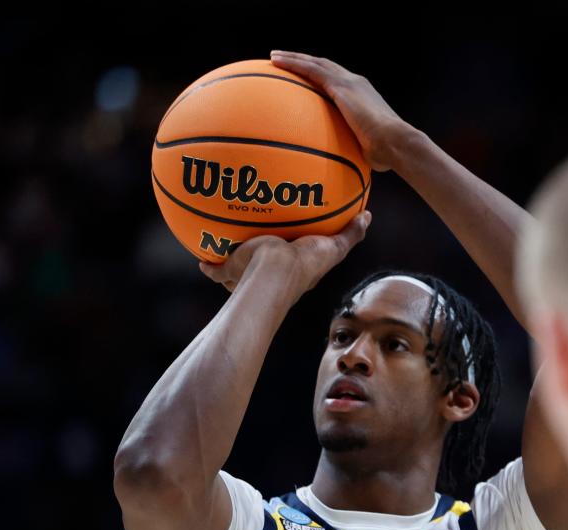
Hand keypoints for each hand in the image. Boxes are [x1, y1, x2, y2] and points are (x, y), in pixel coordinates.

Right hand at [199, 211, 371, 295]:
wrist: (271, 275)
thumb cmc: (302, 265)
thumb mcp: (332, 248)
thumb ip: (349, 234)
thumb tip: (367, 216)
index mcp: (292, 269)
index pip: (292, 258)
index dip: (293, 250)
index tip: (292, 241)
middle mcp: (270, 275)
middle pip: (263, 263)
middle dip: (259, 255)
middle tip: (256, 240)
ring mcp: (249, 275)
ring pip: (238, 268)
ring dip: (232, 258)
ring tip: (226, 243)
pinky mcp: (230, 270)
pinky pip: (214, 267)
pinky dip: (207, 262)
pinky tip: (200, 256)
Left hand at [269, 50, 413, 171]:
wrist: (395, 143)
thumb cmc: (385, 153)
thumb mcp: (367, 149)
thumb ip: (355, 149)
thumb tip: (347, 165)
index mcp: (362, 95)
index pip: (338, 80)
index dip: (321, 76)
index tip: (306, 77)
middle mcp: (356, 83)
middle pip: (325, 66)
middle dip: (305, 61)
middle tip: (285, 59)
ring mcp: (348, 83)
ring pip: (315, 63)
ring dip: (294, 57)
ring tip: (275, 56)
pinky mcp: (341, 87)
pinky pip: (310, 70)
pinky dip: (293, 63)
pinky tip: (276, 61)